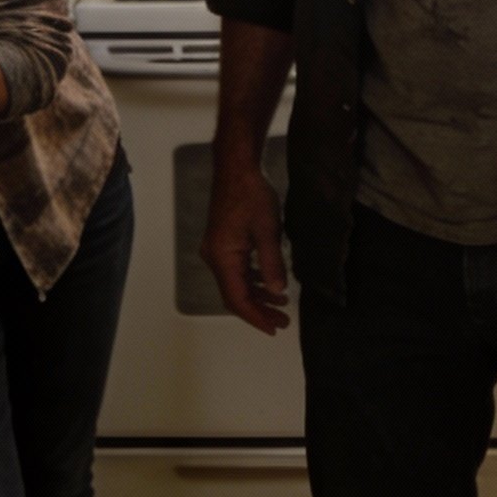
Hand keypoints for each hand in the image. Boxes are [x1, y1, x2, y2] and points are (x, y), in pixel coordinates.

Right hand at [200, 165, 289, 335]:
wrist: (237, 168)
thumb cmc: (252, 196)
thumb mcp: (268, 231)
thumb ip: (272, 264)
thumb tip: (278, 293)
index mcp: (222, 258)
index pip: (237, 299)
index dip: (256, 317)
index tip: (274, 328)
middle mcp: (215, 258)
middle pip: (234, 294)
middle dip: (258, 310)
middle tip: (282, 322)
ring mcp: (217, 250)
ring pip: (236, 283)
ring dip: (257, 295)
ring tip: (281, 305)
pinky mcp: (223, 242)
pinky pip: (236, 270)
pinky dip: (252, 280)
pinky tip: (269, 283)